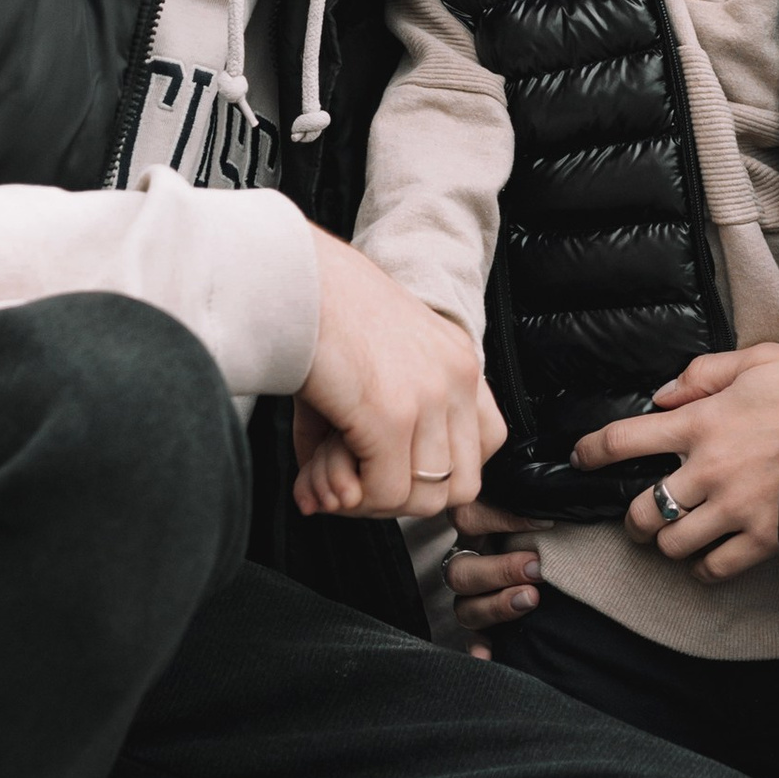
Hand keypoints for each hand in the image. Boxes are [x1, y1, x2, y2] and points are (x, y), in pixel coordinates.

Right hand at [299, 240, 501, 518]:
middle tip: (352, 481)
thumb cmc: (317, 315)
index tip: (395, 468)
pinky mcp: (391, 414)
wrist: (289, 277)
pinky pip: (386, 491)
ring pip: (425, 498)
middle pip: (462, 483)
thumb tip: (340, 499)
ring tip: (325, 471)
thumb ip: (371, 436)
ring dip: (372, 501)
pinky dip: (352, 496)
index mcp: (458, 359)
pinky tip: (318, 470)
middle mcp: (456, 377)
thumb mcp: (366, 372)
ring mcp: (429, 396)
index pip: (489, 442)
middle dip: (404, 496)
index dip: (441, 468)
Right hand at [441, 495, 549, 655]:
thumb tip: (560, 492)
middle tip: (538, 567)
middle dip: (500, 570)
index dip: (500, 519)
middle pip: (461, 568)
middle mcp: (470, 558)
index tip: (545, 523)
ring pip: (463, 606)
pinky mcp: (483, 624)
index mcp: (479, 524)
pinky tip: (490, 655)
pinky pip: (472, 639)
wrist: (566, 554)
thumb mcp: (542, 504)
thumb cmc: (554, 524)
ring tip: (531, 599)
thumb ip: (540, 496)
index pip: (469, 516)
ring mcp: (473, 594)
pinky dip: (479, 647)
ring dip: (496, 605)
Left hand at [570, 344, 778, 584]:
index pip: (623, 440)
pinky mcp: (763, 540)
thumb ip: (703, 374)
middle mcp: (708, 471)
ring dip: (668, 541)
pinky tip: (710, 555)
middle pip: (641, 510)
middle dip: (632, 517)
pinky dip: (704, 567)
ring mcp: (734, 510)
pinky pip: (713, 568)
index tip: (581, 458)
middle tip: (640, 515)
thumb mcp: (760, 359)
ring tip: (677, 535)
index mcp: (702, 422)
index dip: (591, 451)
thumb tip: (662, 396)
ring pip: (672, 544)